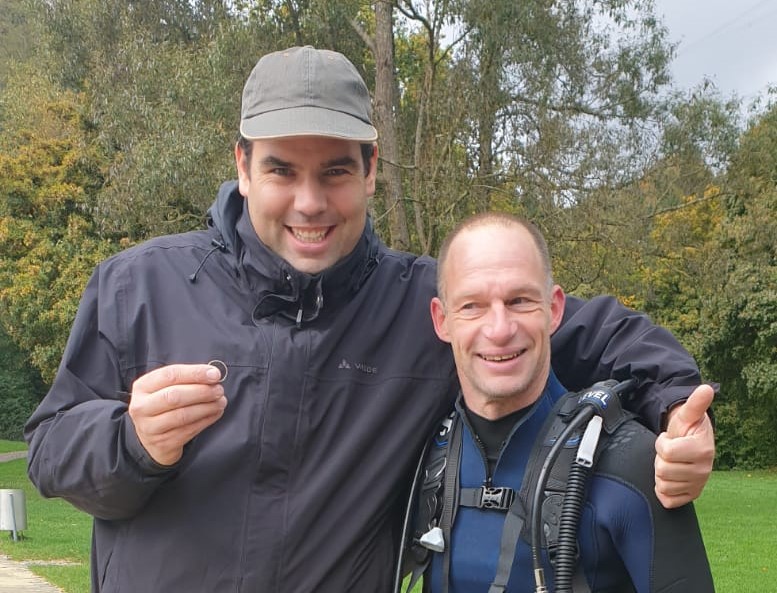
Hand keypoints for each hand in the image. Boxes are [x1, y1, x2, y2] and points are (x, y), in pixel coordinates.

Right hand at [128, 364, 226, 465]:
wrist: (150, 438)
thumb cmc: (163, 405)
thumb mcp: (166, 387)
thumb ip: (187, 379)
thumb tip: (213, 375)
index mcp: (142, 387)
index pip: (170, 375)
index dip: (195, 373)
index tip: (215, 374)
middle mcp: (142, 407)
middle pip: (175, 396)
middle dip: (202, 391)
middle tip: (219, 390)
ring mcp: (150, 428)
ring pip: (183, 415)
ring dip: (207, 407)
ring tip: (221, 401)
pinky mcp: (163, 443)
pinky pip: (189, 431)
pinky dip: (207, 420)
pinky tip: (215, 413)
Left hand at [654, 384, 714, 508]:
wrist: (692, 443)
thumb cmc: (686, 429)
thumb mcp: (687, 415)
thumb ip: (695, 403)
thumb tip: (706, 388)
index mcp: (703, 450)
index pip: (666, 451)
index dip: (662, 443)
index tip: (670, 439)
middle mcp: (704, 471)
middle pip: (662, 470)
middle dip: (660, 459)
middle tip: (670, 452)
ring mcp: (698, 485)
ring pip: (663, 485)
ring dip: (661, 473)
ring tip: (671, 462)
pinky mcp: (691, 496)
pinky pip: (667, 499)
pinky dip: (663, 490)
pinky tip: (671, 477)